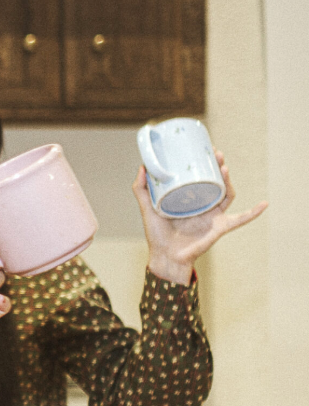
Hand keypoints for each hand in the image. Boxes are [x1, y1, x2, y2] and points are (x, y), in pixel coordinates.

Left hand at [134, 151, 267, 283]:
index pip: (200, 178)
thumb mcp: (146, 208)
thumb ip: (141, 189)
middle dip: (218, 166)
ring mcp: (213, 216)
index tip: (204, 149)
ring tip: (224, 167)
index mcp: (189, 200)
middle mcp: (203, 206)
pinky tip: (264, 204)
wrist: (165, 256)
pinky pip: (240, 220)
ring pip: (226, 194)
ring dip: (228, 180)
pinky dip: (253, 213)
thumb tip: (143, 166)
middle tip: (216, 153)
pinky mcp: (219, 228)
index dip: (205, 164)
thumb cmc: (157, 235)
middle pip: (216, 182)